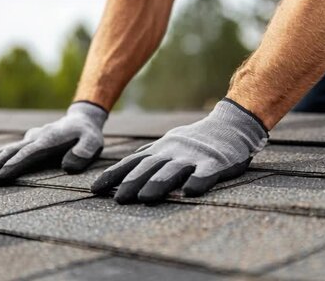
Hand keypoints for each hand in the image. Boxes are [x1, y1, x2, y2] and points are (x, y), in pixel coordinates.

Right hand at [0, 101, 107, 184]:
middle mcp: (35, 138)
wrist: (81, 119)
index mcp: (49, 140)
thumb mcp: (93, 142)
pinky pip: (7, 150)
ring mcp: (29, 139)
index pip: (28, 154)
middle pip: (10, 153)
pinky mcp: (27, 143)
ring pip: (5, 151)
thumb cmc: (88, 134)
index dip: (13, 166)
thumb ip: (83, 153)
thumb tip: (67, 167)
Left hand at [91, 98, 268, 203]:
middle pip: (149, 167)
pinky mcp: (215, 163)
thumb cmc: (196, 140)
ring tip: (145, 198)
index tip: (95, 189)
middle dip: (132, 182)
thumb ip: (149, 155)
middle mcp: (173, 152)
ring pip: (173, 170)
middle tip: (118, 199)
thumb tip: (124, 168)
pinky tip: (190, 192)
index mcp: (161, 150)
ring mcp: (194, 157)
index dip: (114, 175)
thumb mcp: (168, 144)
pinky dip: (198, 181)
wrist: (230, 126)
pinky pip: (205, 173)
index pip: (132, 162)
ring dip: (158, 183)